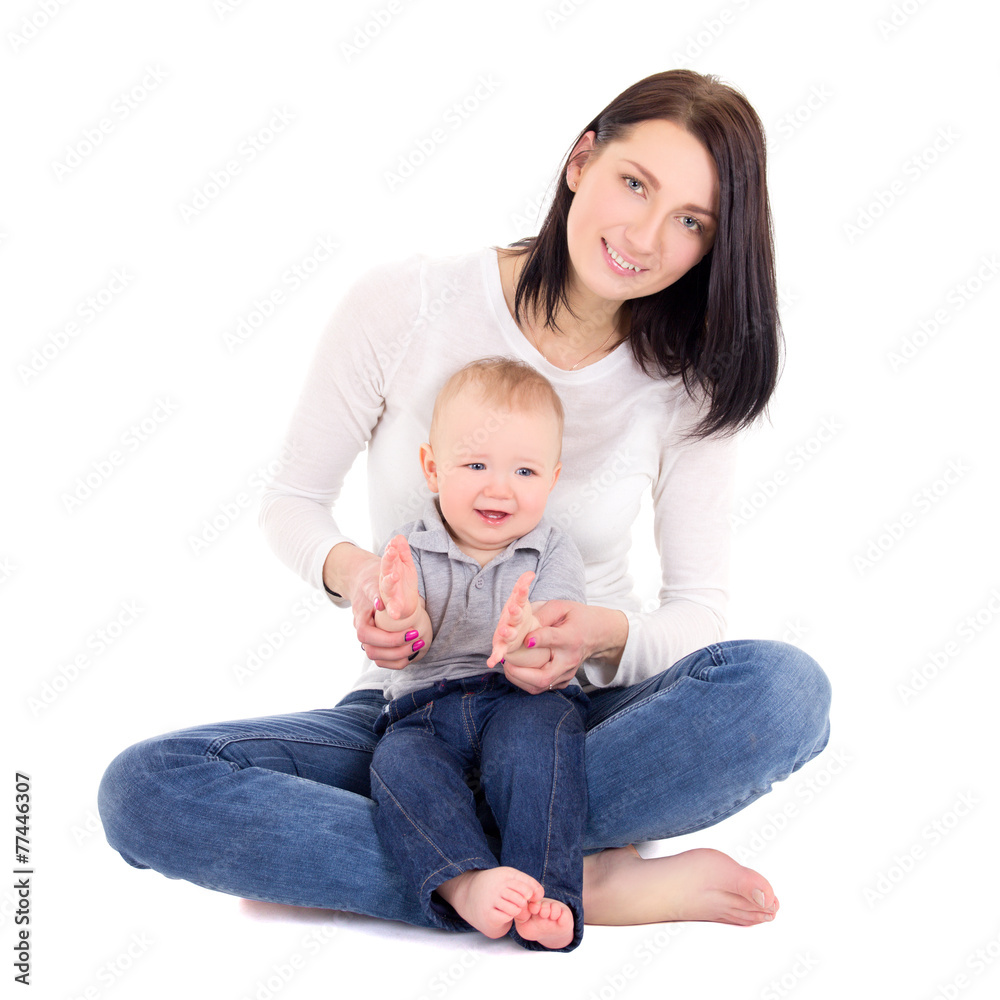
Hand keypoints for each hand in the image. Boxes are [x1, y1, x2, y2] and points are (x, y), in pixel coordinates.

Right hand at [326, 542, 426, 670]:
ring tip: (417, 644)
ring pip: (373, 653)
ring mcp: (365, 632)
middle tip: (415, 635)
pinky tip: (411, 656)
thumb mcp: (382, 566)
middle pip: (367, 641)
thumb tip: (397, 544)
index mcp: (363, 604)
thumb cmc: (375, 574)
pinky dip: (396, 661)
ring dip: (396, 653)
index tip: (400, 616)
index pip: (366, 620)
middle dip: (393, 641)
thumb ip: (390, 560)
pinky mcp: (373, 641)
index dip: (383, 622)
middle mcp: (361, 620)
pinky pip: (380, 659)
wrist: (361, 580)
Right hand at [486, 571, 534, 668]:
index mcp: (516, 608)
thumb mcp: (520, 599)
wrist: (513, 630)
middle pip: (512, 615)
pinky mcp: (503, 645)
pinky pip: (498, 651)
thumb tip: (530, 572)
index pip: (520, 598)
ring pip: (506, 632)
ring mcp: (505, 632)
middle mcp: (509, 619)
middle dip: (513, 612)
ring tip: (507, 632)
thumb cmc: (517, 613)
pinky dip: (494, 656)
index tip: (524, 587)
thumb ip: (522, 585)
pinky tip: (491, 662)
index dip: (521, 593)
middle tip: (515, 608)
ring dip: (506, 632)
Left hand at [502, 601, 627, 694]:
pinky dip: (526, 683)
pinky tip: (517, 671)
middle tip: (506, 661)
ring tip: (507, 665)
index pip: (552, 639)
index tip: (524, 639)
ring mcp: (567, 673)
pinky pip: (542, 688)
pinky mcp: (564, 680)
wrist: (599, 634)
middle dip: (520, 673)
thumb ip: (543, 613)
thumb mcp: (562, 607)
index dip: (537, 639)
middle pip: (544, 676)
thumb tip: (522, 624)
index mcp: (571, 637)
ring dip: (519, 680)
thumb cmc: (577, 617)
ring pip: (540, 686)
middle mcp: (569, 660)